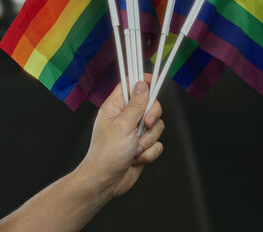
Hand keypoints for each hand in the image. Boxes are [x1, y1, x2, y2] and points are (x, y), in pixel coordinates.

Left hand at [79, 73, 164, 199]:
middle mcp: (126, 118)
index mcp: (115, 107)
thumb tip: (142, 84)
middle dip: (152, 117)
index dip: (143, 81)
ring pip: (156, 127)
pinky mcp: (141, 148)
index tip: (155, 80)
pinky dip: (149, 153)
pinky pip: (157, 144)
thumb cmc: (107, 154)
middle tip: (146, 124)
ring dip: (148, 140)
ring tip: (134, 149)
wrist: (105, 182)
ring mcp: (134, 133)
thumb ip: (136, 104)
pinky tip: (136, 159)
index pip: (130, 85)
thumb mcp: (123, 124)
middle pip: (150, 105)